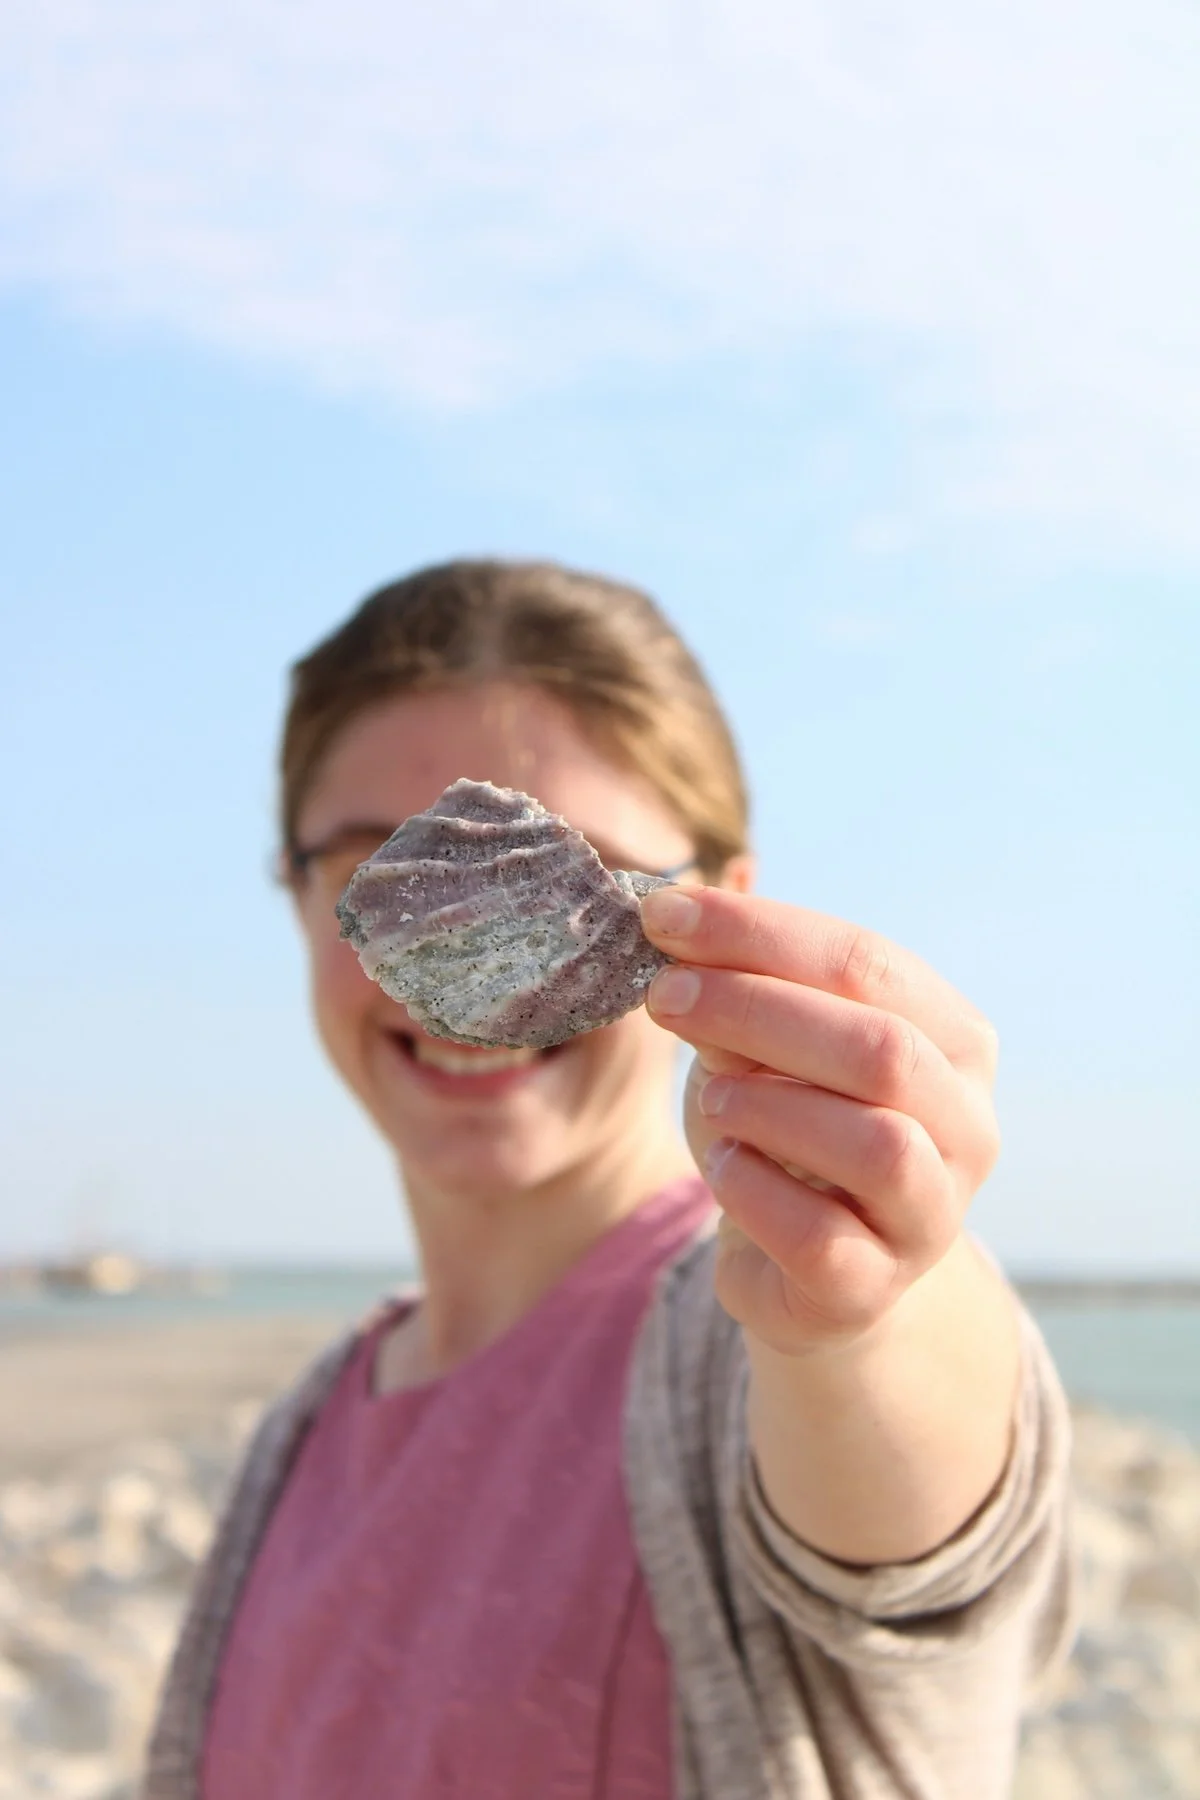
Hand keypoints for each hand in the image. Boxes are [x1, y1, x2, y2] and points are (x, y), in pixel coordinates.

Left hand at [641, 885, 1000, 1357]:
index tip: (663, 915)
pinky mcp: (873, 1288)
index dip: (760, 934)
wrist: (801, 1263)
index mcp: (954, 1038)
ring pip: (875, 1145)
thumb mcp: (765, 1043)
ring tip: (711, 1096)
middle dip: (757, 1010)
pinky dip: (752, 1189)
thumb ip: (739, 984)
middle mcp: (968, 1124)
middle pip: (880, 1049)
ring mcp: (931, 1213)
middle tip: (664, 995)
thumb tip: (681, 923)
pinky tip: (724, 1167)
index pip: (868, 963)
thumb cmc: (787, 1124)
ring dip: (768, 1106)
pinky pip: (819, 1234)